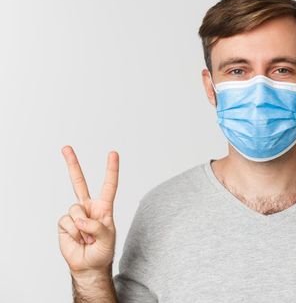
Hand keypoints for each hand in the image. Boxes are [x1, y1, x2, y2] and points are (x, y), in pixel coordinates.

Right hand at [57, 146, 119, 274]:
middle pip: (79, 182)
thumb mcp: (108, 238)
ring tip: (87, 238)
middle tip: (66, 147)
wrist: (88, 266)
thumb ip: (97, 227)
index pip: (109, 185)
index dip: (111, 169)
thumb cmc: (102, 251)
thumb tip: (81, 219)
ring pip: (75, 210)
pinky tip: (78, 239)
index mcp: (104, 207)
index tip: (113, 153)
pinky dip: (74, 232)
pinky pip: (67, 221)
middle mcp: (89, 207)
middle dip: (72, 164)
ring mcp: (76, 214)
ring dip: (82, 227)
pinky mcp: (65, 223)